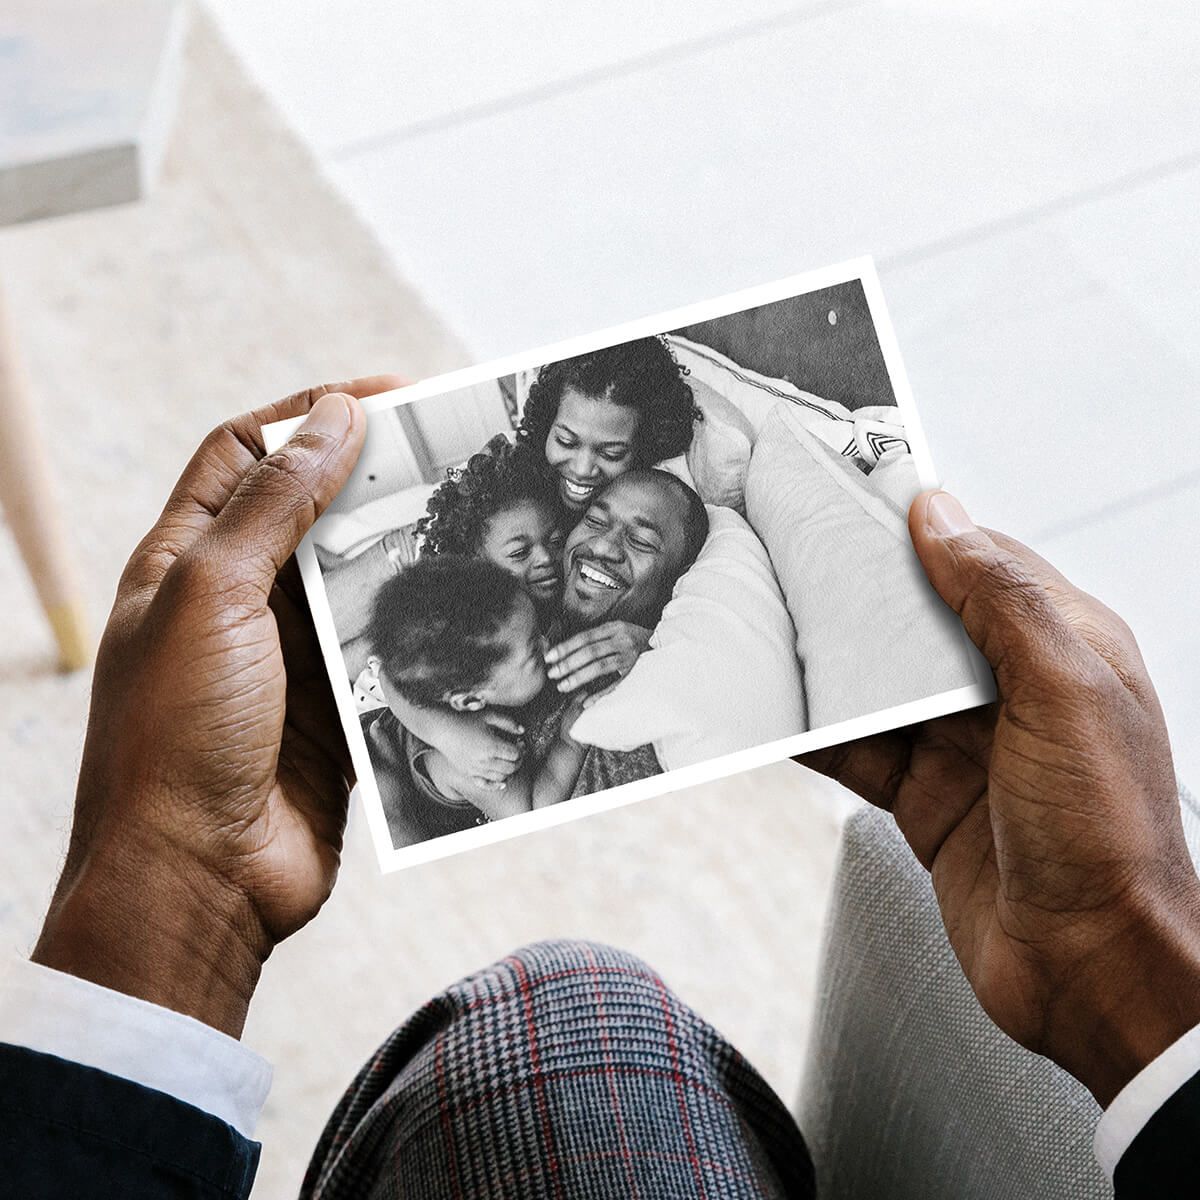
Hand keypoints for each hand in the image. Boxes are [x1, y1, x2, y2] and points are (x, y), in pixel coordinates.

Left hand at [32, 375, 405, 1037]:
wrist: (198, 880)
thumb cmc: (177, 736)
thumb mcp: (215, 596)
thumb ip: (275, 503)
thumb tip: (333, 416)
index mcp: (186, 560)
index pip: (247, 452)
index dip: (311, 413)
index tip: (389, 396)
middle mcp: (237, 599)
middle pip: (312, 509)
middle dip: (375, 477)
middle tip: (450, 453)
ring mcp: (289, 655)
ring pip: (357, 578)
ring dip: (406, 552)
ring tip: (468, 523)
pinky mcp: (334, 706)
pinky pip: (385, 647)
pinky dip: (420, 624)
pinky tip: (462, 608)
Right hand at [467, 710, 526, 788]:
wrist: (443, 729)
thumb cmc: (466, 720)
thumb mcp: (489, 716)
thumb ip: (508, 723)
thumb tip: (522, 731)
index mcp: (492, 746)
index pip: (515, 754)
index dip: (522, 749)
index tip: (520, 743)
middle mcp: (485, 761)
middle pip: (511, 767)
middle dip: (519, 761)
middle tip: (518, 753)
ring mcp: (476, 769)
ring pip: (501, 777)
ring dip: (509, 771)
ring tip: (509, 762)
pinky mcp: (469, 774)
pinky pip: (485, 785)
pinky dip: (496, 785)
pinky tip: (502, 782)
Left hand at [545, 621, 651, 695]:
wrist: (668, 646)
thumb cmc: (637, 640)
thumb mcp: (619, 632)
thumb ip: (598, 638)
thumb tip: (567, 650)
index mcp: (615, 628)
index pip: (585, 637)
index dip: (565, 647)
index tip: (549, 657)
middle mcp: (623, 640)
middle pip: (590, 651)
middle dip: (568, 663)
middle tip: (552, 674)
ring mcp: (632, 656)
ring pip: (600, 666)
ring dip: (579, 677)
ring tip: (562, 686)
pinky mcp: (639, 672)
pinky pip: (616, 684)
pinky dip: (601, 694)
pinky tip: (586, 702)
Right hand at [800, 490, 1199, 1105]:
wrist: (1090, 973)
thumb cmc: (1108, 839)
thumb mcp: (1063, 693)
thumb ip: (1002, 599)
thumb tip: (941, 515)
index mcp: (1062, 646)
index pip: (977, 561)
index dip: (916, 532)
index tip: (852, 499)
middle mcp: (1010, 690)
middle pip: (915, 622)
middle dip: (855, 599)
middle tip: (788, 562)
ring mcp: (964, 745)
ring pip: (876, 685)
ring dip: (825, 668)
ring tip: (767, 632)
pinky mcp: (925, 796)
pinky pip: (856, 750)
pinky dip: (815, 735)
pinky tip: (779, 718)